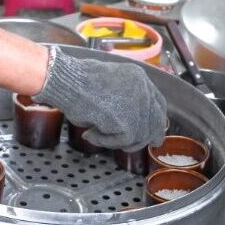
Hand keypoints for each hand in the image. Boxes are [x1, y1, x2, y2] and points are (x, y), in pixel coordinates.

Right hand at [34, 46, 167, 150]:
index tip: (152, 132)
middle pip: (154, 121)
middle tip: (131, 146)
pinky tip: (91, 134)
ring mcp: (137, 105)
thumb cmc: (78, 81)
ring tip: (97, 134)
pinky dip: (105, 141)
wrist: (67, 81)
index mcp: (139, 77)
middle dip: (144, 137)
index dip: (154, 120)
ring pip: (138, 135)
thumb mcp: (109, 83)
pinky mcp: (127, 121)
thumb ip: (124, 97)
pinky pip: (122, 141)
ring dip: (116, 140)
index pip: (157, 103)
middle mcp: (143, 89)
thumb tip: (131, 120)